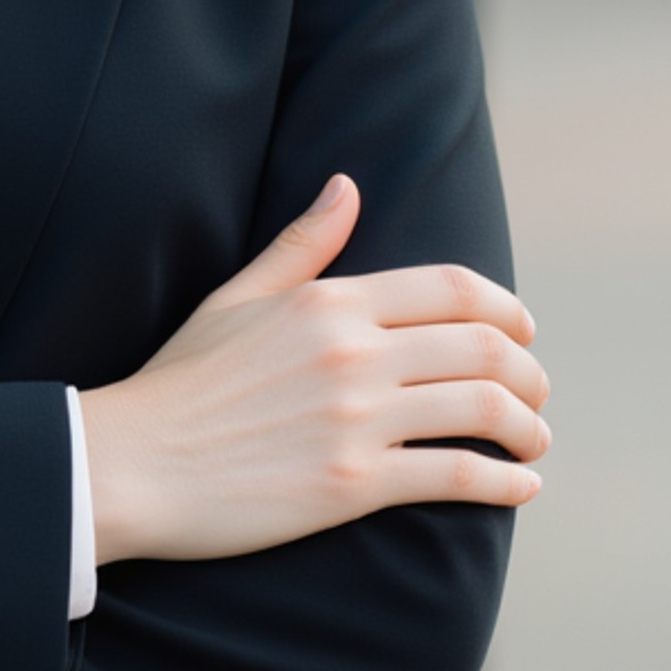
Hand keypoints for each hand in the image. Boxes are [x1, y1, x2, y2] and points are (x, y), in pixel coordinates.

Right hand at [78, 173, 548, 562]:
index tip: (523, 332)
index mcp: (329, 301)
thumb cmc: (181, 380)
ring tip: (534, 441)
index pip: (452, 289)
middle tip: (537, 392)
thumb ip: (303, 244)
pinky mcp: (353, 484)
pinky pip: (456, 475)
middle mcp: (353, 352)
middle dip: (528, 372)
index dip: (506, 310)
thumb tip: (347, 184)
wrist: (133, 462)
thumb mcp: (236, 297)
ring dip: (527, 426)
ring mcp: (355, 419)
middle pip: (482, 348)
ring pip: (482, 409)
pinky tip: (520, 486)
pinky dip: (505, 481)